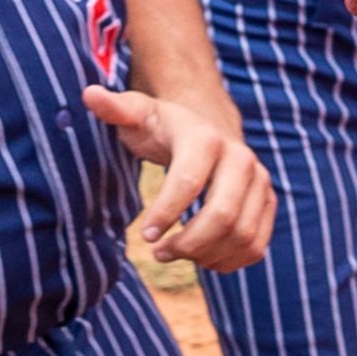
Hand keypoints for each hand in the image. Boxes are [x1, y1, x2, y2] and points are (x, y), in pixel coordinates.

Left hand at [84, 84, 275, 270]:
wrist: (207, 127)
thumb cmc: (163, 126)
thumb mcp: (139, 113)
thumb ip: (116, 108)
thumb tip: (89, 94)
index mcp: (205, 138)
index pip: (188, 181)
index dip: (166, 213)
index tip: (144, 235)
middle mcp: (241, 159)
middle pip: (224, 215)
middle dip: (189, 243)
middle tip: (159, 252)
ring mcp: (260, 182)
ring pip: (243, 235)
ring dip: (207, 255)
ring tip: (176, 254)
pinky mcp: (267, 203)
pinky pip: (256, 245)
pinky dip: (229, 261)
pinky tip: (201, 259)